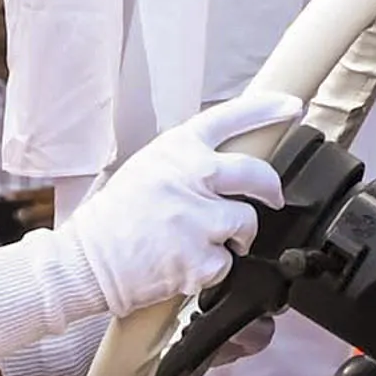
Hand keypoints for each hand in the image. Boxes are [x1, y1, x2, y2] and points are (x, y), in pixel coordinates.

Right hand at [59, 86, 296, 321]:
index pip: (229, 118)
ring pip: (245, 223)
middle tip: (272, 198)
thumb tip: (228, 171)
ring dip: (235, 237)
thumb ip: (187, 165)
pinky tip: (184, 265)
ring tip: (204, 243)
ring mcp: (197, 219)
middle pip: (256, 173)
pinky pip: (227, 263)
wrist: (85, 263)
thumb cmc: (113, 220)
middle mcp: (190, 177)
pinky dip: (212, 269)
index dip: (265, 109)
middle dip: (271, 188)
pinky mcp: (199, 258)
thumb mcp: (148, 170)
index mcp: (175, 150)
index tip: (290, 106)